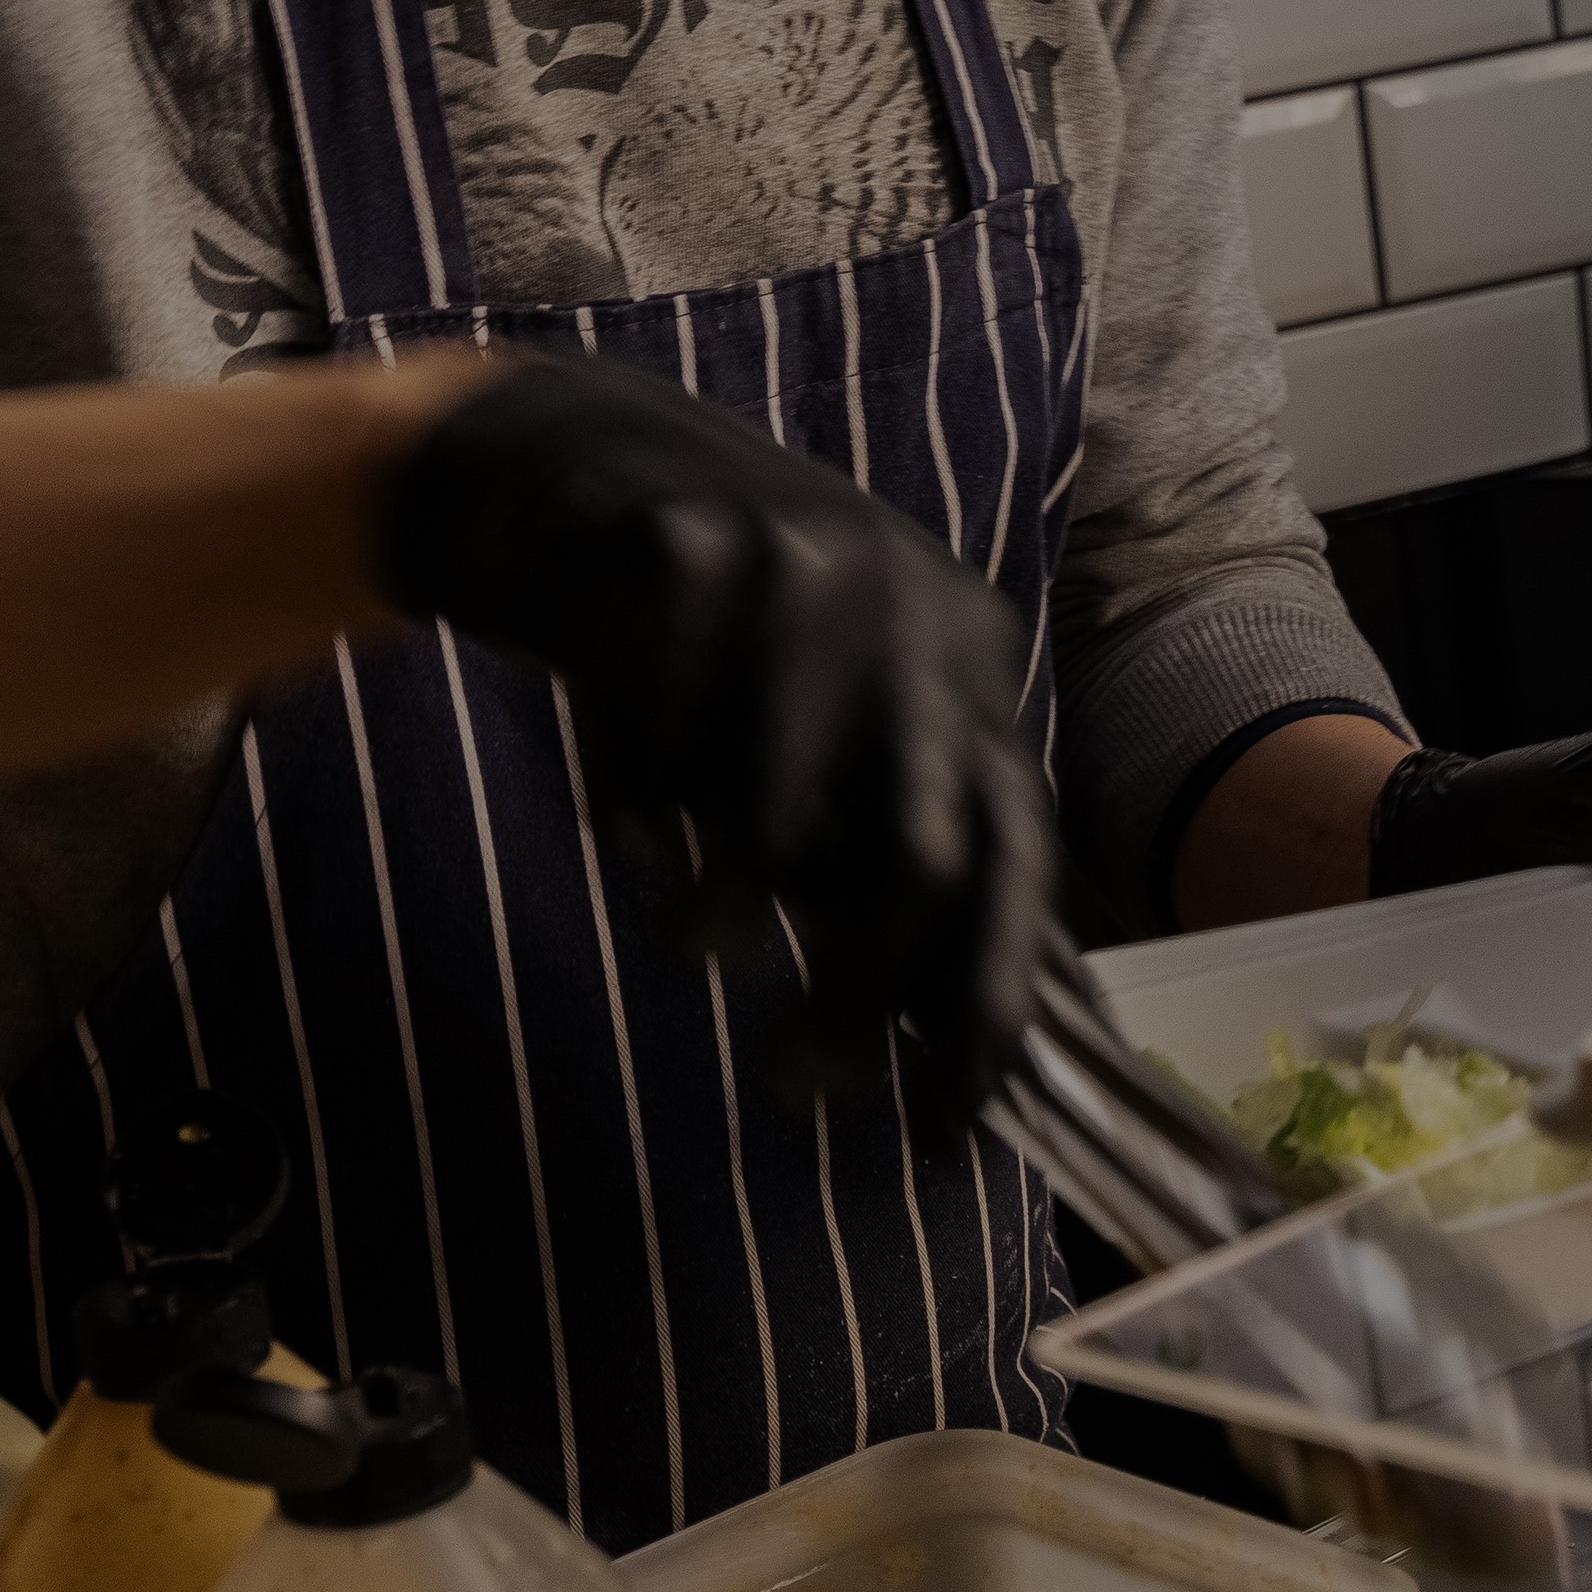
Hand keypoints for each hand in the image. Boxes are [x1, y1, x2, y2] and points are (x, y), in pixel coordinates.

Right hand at [365, 355, 1048, 1129]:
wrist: (573, 465)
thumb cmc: (715, 642)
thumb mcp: (830, 726)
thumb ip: (883, 850)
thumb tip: (939, 1041)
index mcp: (971, 664)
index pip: (1018, 858)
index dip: (987, 1002)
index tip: (944, 1126)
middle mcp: (913, 612)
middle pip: (920, 854)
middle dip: (856, 998)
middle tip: (788, 1087)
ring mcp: (802, 575)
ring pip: (779, 812)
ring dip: (723, 912)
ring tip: (685, 945)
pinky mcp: (683, 554)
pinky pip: (659, 742)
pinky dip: (638, 810)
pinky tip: (629, 828)